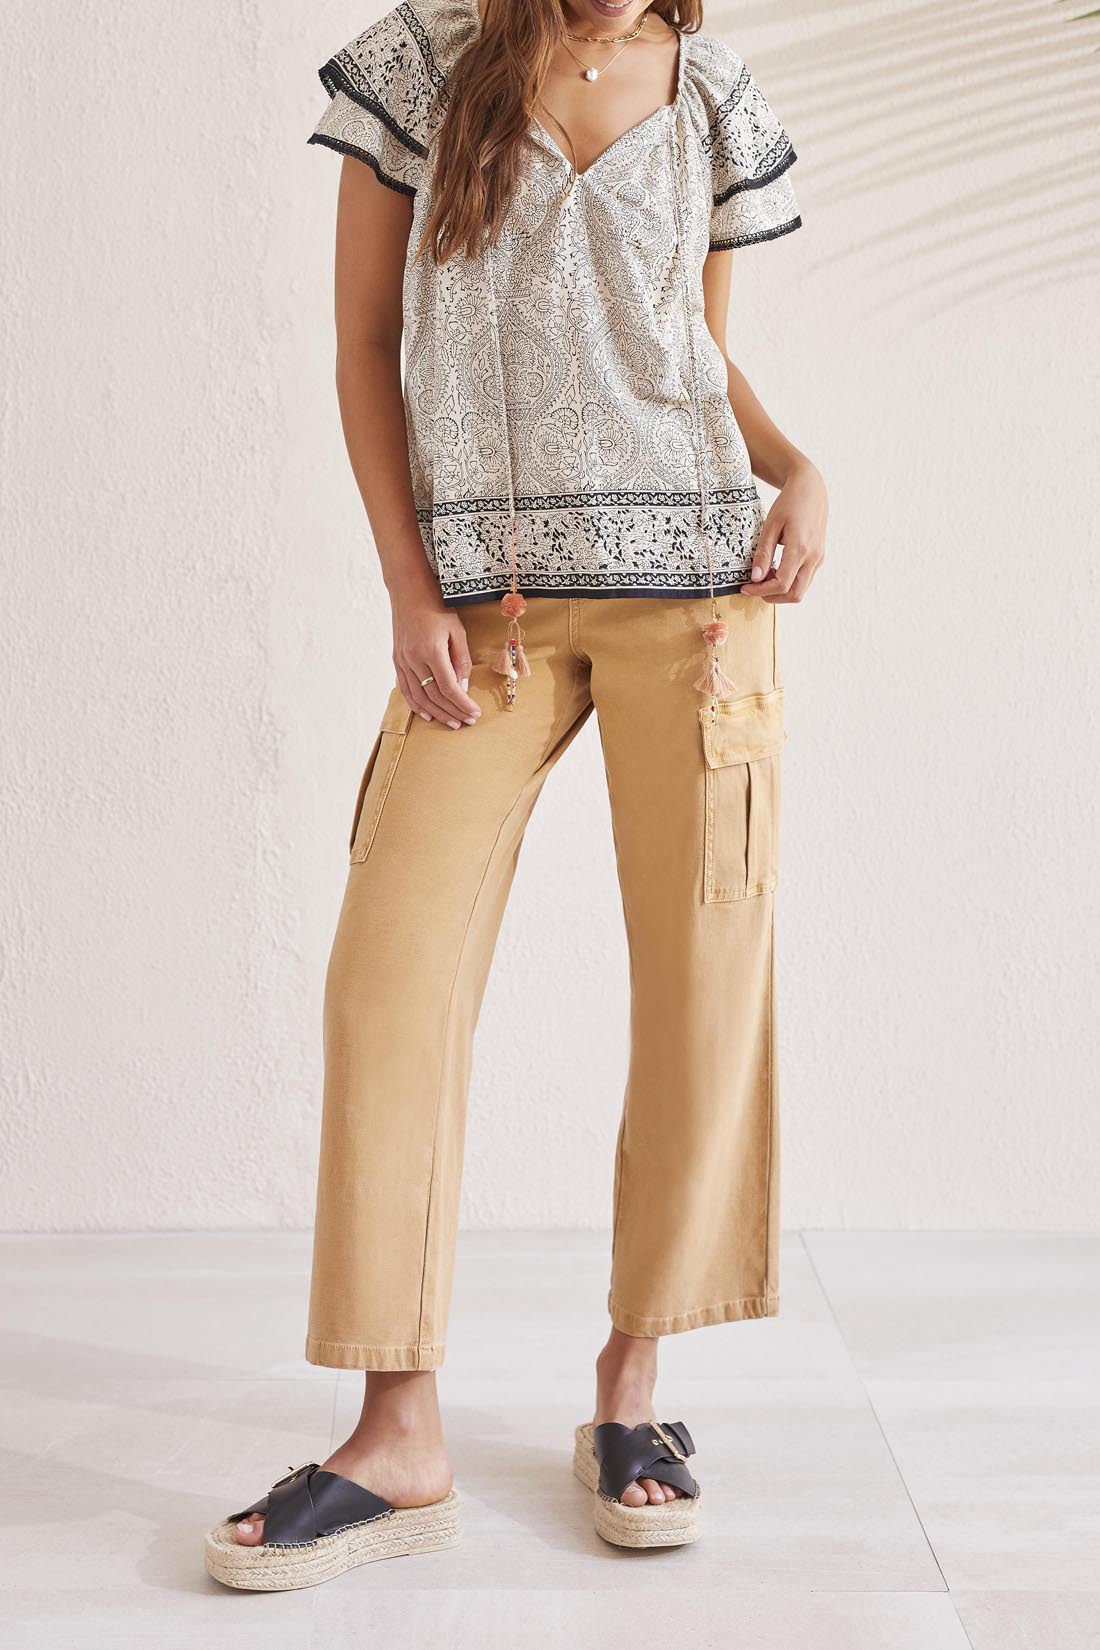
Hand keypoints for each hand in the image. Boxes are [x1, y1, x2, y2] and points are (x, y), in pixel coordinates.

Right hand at [391, 588, 480, 728]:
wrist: (409, 591)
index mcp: (431, 650)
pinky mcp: (396, 660)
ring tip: (451, 722)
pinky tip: (427, 714)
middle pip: (434, 696)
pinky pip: (405, 689)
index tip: (475, 713)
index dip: (462, 704)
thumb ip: (461, 660)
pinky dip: (416, 704)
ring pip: (418, 697)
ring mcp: (402, 661)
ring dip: (436, 713)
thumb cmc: (437, 607)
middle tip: (467, 722)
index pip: (449, 688)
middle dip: (452, 712)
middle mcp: (413, 659)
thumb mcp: (457, 631)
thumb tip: (463, 687)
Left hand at [742, 459, 827, 602]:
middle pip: (795, 594)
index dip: (761, 591)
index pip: (782, 584)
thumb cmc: (789, 503)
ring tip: (765, 576)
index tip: (745, 587)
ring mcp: (818, 559)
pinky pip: (804, 580)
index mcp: (801, 548)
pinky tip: (776, 570)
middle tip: (754, 587)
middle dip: (772, 596)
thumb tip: (755, 578)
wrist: (811, 490)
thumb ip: (764, 553)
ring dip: (781, 591)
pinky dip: (789, 582)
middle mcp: (813, 557)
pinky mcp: (819, 558)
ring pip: (801, 590)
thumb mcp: (771, 525)